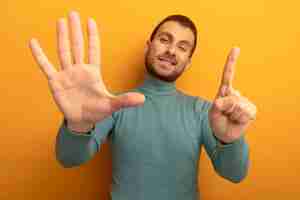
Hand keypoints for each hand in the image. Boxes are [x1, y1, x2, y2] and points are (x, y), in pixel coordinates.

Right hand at [29, 11, 144, 130]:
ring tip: (61, 21)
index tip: (91, 21)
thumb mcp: (112, 105)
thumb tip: (143, 100)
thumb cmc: (97, 111)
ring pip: (63, 52)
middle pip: (77, 46)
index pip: (93, 50)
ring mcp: (67, 74)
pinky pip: (46, 66)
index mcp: (93, 72)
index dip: (92, 36)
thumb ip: (125, 101)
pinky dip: (40, 55)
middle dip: (76, 30)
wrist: (82, 120)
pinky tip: (34, 42)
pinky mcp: (56, 82)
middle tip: (73, 13)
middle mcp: (79, 70)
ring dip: (62, 37)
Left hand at [209, 47, 256, 142]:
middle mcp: (235, 94)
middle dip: (225, 108)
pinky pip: (244, 113)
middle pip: (230, 97)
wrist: (224, 135)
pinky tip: (237, 120)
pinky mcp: (251, 110)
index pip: (228, 75)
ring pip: (237, 106)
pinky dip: (238, 119)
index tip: (236, 48)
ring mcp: (244, 102)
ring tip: (230, 118)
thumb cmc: (217, 121)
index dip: (231, 62)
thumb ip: (218, 105)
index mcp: (224, 91)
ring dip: (231, 114)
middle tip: (224, 115)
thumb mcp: (213, 113)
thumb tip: (224, 100)